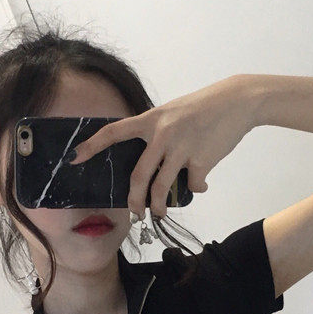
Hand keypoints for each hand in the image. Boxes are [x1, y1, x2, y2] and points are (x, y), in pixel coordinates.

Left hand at [68, 75, 256, 220]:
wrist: (238, 101)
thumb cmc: (203, 107)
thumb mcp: (173, 112)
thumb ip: (157, 133)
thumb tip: (153, 165)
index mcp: (151, 119)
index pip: (114, 132)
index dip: (92, 146)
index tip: (74, 157)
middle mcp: (162, 134)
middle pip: (138, 176)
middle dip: (133, 200)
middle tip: (134, 212)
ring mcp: (181, 149)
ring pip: (162, 188)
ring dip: (159, 206)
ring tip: (159, 212)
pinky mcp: (202, 161)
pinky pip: (193, 185)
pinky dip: (197, 188)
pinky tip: (202, 184)